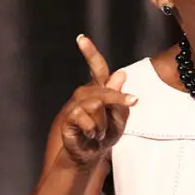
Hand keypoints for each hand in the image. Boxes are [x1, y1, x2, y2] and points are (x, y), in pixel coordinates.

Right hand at [60, 35, 137, 167]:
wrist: (91, 155)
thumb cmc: (106, 135)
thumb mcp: (120, 119)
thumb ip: (120, 99)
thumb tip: (120, 74)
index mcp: (100, 89)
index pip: (97, 67)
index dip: (89, 52)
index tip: (81, 38)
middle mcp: (86, 93)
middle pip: (104, 90)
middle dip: (117, 103)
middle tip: (125, 112)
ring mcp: (76, 104)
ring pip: (96, 105)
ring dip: (104, 123)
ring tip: (101, 132)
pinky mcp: (69, 118)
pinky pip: (84, 117)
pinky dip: (93, 129)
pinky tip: (91, 135)